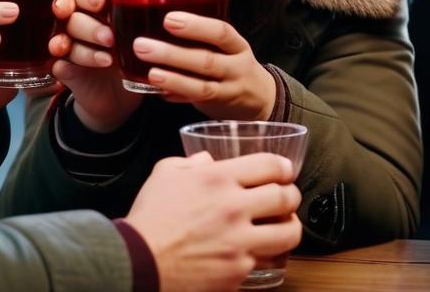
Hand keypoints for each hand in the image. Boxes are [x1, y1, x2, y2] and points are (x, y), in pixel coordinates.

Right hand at [48, 0, 143, 132]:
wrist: (121, 99)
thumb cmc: (132, 59)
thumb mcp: (141, 41)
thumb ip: (145, 25)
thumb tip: (173, 14)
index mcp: (97, 12)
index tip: (101, 2)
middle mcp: (79, 26)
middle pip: (72, 16)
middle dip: (89, 26)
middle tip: (109, 39)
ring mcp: (69, 48)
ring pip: (64, 39)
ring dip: (83, 49)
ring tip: (106, 60)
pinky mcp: (64, 70)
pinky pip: (56, 63)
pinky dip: (63, 63)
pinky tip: (70, 67)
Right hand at [125, 151, 302, 291]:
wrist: (137, 263)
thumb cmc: (149, 219)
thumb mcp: (164, 175)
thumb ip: (189, 163)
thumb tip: (206, 160)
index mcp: (218, 178)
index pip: (270, 165)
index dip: (284, 167)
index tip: (284, 172)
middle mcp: (234, 207)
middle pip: (286, 197)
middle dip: (291, 196)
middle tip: (287, 199)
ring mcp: (239, 241)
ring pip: (289, 232)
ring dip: (290, 227)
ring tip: (283, 227)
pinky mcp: (238, 270)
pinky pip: (267, 260)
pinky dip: (266, 256)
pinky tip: (258, 251)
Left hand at [135, 12, 275, 120]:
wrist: (261, 98)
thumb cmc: (234, 65)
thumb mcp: (228, 48)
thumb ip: (202, 39)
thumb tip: (156, 23)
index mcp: (237, 46)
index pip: (221, 32)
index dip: (195, 26)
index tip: (168, 19)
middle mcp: (237, 67)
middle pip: (207, 60)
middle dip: (172, 54)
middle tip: (141, 45)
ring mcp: (230, 90)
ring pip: (202, 86)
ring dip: (173, 80)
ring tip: (151, 73)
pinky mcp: (220, 107)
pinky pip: (196, 103)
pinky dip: (177, 96)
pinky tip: (158, 92)